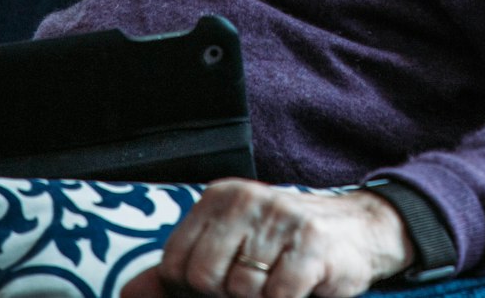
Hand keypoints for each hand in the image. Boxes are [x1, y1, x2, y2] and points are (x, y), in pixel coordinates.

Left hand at [121, 182, 414, 297]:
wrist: (358, 233)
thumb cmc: (282, 248)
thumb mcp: (229, 248)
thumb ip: (178, 272)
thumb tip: (127, 296)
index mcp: (220, 197)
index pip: (174, 264)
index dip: (194, 290)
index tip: (222, 283)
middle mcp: (248, 199)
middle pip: (203, 278)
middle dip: (225, 295)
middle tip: (255, 282)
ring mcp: (281, 218)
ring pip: (241, 290)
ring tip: (280, 279)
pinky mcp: (312, 244)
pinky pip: (277, 296)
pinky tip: (301, 284)